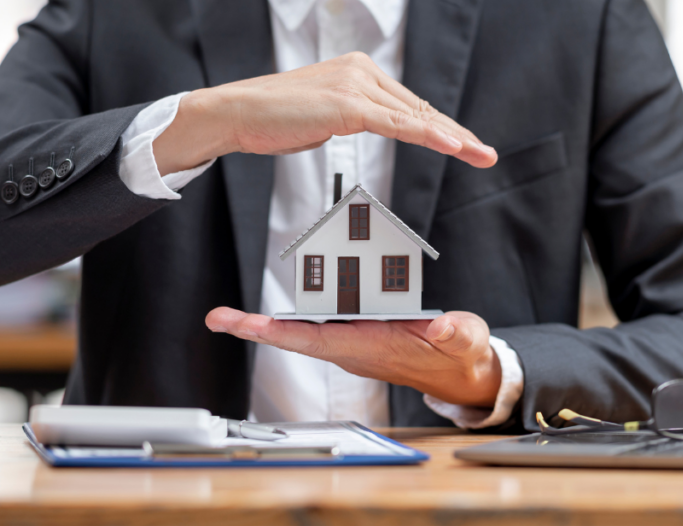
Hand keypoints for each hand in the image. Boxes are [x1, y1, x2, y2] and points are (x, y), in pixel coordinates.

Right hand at [153, 52, 497, 174]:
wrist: (237, 113)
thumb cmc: (271, 119)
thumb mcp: (321, 117)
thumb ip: (349, 117)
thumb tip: (368, 127)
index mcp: (357, 70)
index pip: (407, 104)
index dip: (438, 126)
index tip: (463, 144)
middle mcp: (361, 71)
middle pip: (418, 108)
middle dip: (455, 134)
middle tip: (484, 154)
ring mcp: (355, 85)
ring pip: (414, 116)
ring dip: (452, 138)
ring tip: (478, 155)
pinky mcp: (348, 104)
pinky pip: (396, 124)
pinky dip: (427, 135)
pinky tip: (451, 146)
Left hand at [205, 308, 501, 406]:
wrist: (458, 371)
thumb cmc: (457, 354)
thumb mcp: (465, 340)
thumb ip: (455, 333)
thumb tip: (443, 327)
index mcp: (372, 348)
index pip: (320, 340)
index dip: (285, 333)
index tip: (252, 327)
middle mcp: (351, 347)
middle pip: (295, 337)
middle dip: (255, 330)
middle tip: (217, 319)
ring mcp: (349, 341)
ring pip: (299, 331)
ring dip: (265, 323)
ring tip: (226, 317)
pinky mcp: (352, 332)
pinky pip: (313, 322)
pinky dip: (290, 314)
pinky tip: (265, 309)